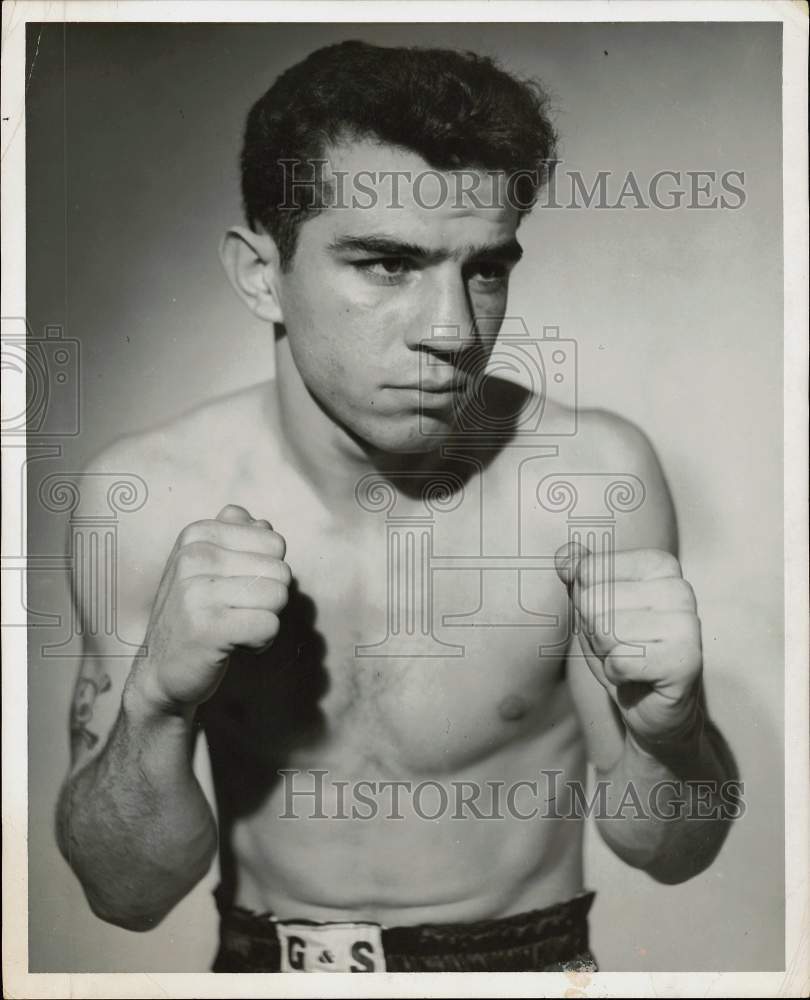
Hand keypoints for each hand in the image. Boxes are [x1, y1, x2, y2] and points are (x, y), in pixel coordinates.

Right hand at [132, 504, 290, 713]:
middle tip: (234, 613)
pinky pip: (269, 626)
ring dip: (265, 620)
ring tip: (233, 628)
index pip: (275, 543)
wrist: (160, 671)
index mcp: (197, 534)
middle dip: (268, 598)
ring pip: (278, 597)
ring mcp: (196, 591)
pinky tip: (233, 646)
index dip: (266, 572)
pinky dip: (260, 642)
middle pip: (281, 570)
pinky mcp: (206, 627)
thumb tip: (263, 523)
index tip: (235, 589)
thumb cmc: (196, 615)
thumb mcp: (207, 566)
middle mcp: (194, 556)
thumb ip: (236, 537)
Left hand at [555, 542, 702, 752]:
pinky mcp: (686, 661)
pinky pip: (620, 662)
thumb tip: (564, 556)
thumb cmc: (621, 649)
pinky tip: (637, 677)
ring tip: (630, 661)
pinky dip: (617, 675)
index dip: (586, 603)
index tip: (612, 620)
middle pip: (593, 601)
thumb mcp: (591, 607)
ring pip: (605, 632)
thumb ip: (578, 576)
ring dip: (606, 654)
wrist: (650, 706)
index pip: (589, 570)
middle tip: (619, 646)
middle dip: (594, 632)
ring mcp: (688, 624)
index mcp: (659, 565)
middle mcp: (680, 588)